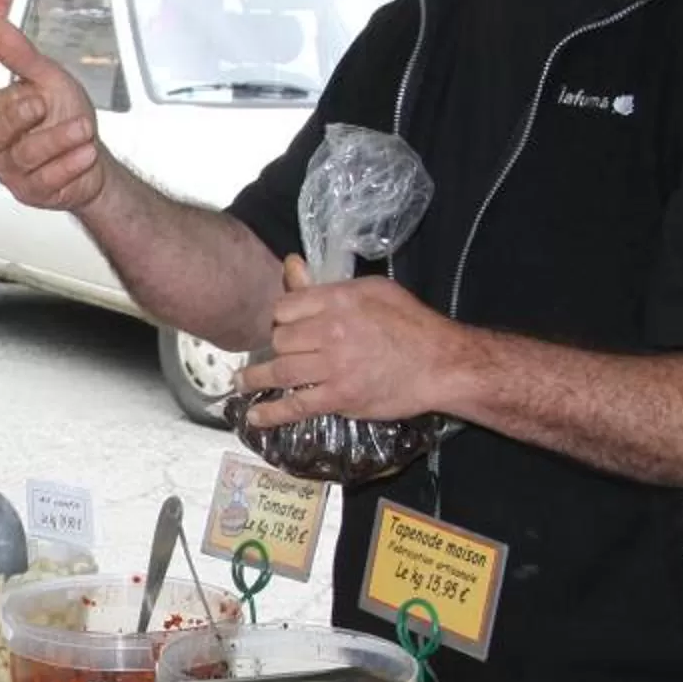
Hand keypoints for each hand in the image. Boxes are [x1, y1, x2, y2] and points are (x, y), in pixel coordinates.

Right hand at [0, 18, 106, 212]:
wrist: (92, 159)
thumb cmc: (64, 115)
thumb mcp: (48, 78)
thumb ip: (20, 55)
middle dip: (22, 115)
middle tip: (44, 103)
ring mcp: (10, 170)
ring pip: (26, 155)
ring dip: (59, 139)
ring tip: (84, 128)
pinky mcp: (29, 191)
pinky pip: (45, 178)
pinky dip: (70, 164)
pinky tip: (85, 153)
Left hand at [236, 257, 468, 426]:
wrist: (441, 363)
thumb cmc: (411, 322)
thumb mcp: (372, 290)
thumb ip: (327, 284)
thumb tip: (291, 264)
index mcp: (338, 300)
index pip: (286, 308)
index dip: (282, 319)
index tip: (284, 327)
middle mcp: (331, 331)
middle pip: (281, 339)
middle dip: (276, 347)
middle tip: (278, 354)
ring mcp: (334, 366)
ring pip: (281, 370)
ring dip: (256, 378)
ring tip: (242, 382)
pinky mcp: (340, 397)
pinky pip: (297, 405)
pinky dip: (271, 413)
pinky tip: (255, 416)